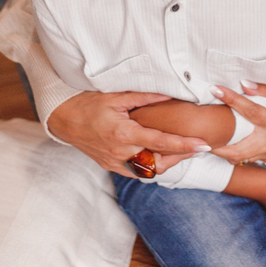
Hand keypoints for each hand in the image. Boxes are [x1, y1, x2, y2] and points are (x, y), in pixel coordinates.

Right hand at [47, 91, 209, 177]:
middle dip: (181, 158)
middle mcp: (121, 152)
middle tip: (198, 148)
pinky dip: (150, 166)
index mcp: (124, 134)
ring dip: (167, 163)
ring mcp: (114, 162)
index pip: (162, 143)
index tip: (203, 145)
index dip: (185, 145)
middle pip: (160, 163)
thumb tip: (170, 94)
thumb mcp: (116, 97)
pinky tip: (159, 156)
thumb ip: (145, 97)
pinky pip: (136, 172)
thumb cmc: (87, 105)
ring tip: (183, 151)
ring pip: (149, 171)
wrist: (62, 120)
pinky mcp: (110, 166)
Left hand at [210, 82, 265, 164]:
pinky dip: (232, 152)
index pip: (251, 111)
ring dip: (219, 150)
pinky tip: (221, 142)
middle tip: (196, 131)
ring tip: (203, 136)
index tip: (215, 89)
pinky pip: (246, 158)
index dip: (232, 99)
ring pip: (237, 158)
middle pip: (236, 149)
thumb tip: (246, 84)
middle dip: (214, 143)